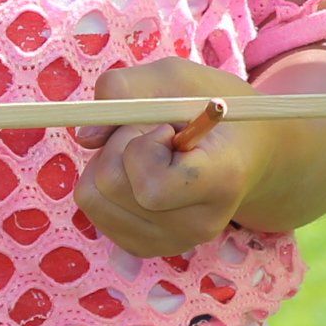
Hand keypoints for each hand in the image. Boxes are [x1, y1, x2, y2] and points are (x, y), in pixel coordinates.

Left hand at [77, 57, 264, 256]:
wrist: (241, 150)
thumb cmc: (206, 106)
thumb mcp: (176, 77)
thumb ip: (126, 89)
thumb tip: (84, 137)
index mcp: (221, 181)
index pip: (152, 188)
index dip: (142, 148)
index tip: (166, 130)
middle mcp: (199, 225)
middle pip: (111, 186)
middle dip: (119, 144)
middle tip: (154, 134)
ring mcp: (171, 243)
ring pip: (92, 198)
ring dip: (107, 160)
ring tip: (146, 152)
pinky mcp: (145, 248)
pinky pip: (93, 209)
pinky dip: (102, 180)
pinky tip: (138, 173)